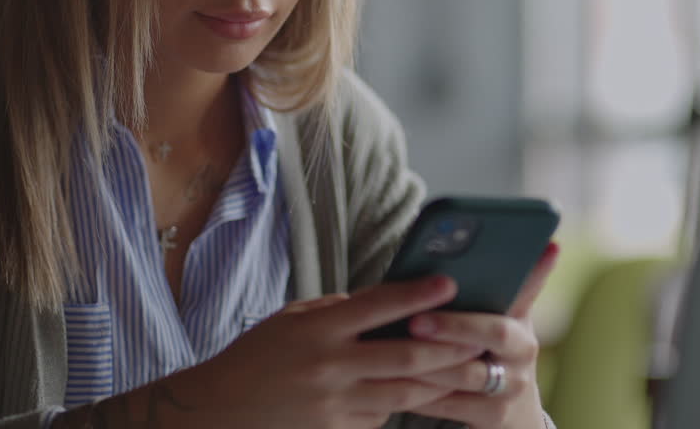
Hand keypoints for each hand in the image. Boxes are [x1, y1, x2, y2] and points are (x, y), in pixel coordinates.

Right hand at [145, 275, 484, 428]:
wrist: (217, 411)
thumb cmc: (255, 357)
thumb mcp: (291, 320)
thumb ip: (337, 310)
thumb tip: (385, 303)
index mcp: (317, 329)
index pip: (375, 305)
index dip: (416, 293)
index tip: (449, 283)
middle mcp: (328, 366)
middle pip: (404, 356)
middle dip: (449, 348)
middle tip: (483, 339)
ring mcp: (333, 404)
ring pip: (403, 394)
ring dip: (443, 383)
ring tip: (475, 372)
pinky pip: (380, 418)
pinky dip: (404, 407)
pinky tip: (427, 397)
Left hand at [404, 242, 560, 428]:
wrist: (508, 411)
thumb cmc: (485, 349)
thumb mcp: (491, 317)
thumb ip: (480, 288)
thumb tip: (455, 249)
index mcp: (521, 316)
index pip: (527, 286)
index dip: (532, 269)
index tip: (532, 248)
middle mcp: (524, 349)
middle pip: (495, 332)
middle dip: (455, 325)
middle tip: (417, 320)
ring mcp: (513, 385)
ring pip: (469, 372)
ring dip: (430, 362)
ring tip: (396, 351)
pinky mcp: (495, 415)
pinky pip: (453, 404)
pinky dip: (422, 393)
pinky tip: (395, 381)